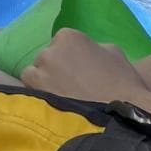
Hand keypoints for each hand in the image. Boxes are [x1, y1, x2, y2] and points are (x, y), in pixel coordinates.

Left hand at [22, 29, 150, 103]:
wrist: (121, 114)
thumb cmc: (122, 82)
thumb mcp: (113, 53)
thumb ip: (93, 47)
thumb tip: (86, 53)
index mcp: (69, 36)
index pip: (60, 43)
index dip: (69, 58)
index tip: (78, 71)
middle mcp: (49, 50)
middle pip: (46, 58)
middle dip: (55, 69)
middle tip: (70, 86)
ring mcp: (40, 71)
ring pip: (33, 73)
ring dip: (43, 82)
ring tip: (59, 97)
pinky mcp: (34, 92)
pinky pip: (28, 91)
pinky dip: (37, 97)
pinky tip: (52, 106)